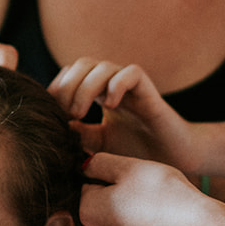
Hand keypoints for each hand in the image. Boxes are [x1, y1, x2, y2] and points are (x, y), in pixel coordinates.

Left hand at [49, 59, 199, 171]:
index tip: (50, 114)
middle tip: (65, 113)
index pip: (70, 75)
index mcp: (98, 95)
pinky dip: (116, 85)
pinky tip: (110, 106)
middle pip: (82, 64)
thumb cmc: (138, 154)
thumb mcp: (100, 146)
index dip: (57, 89)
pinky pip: (131, 73)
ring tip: (80, 114)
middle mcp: (113, 87)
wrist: (174, 160)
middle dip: (67, 86)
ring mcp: (131, 88)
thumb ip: (79, 135)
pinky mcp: (149, 92)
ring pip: (102, 66)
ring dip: (85, 87)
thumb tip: (56, 125)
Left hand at [79, 152, 218, 225]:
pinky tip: (165, 224)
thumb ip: (101, 163)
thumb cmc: (167, 195)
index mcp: (89, 212)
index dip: (112, 178)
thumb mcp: (131, 166)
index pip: (90, 186)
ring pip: (120, 225)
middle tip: (147, 191)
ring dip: (133, 215)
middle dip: (120, 198)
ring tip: (158, 207)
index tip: (133, 178)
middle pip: (104, 207)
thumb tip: (85, 166)